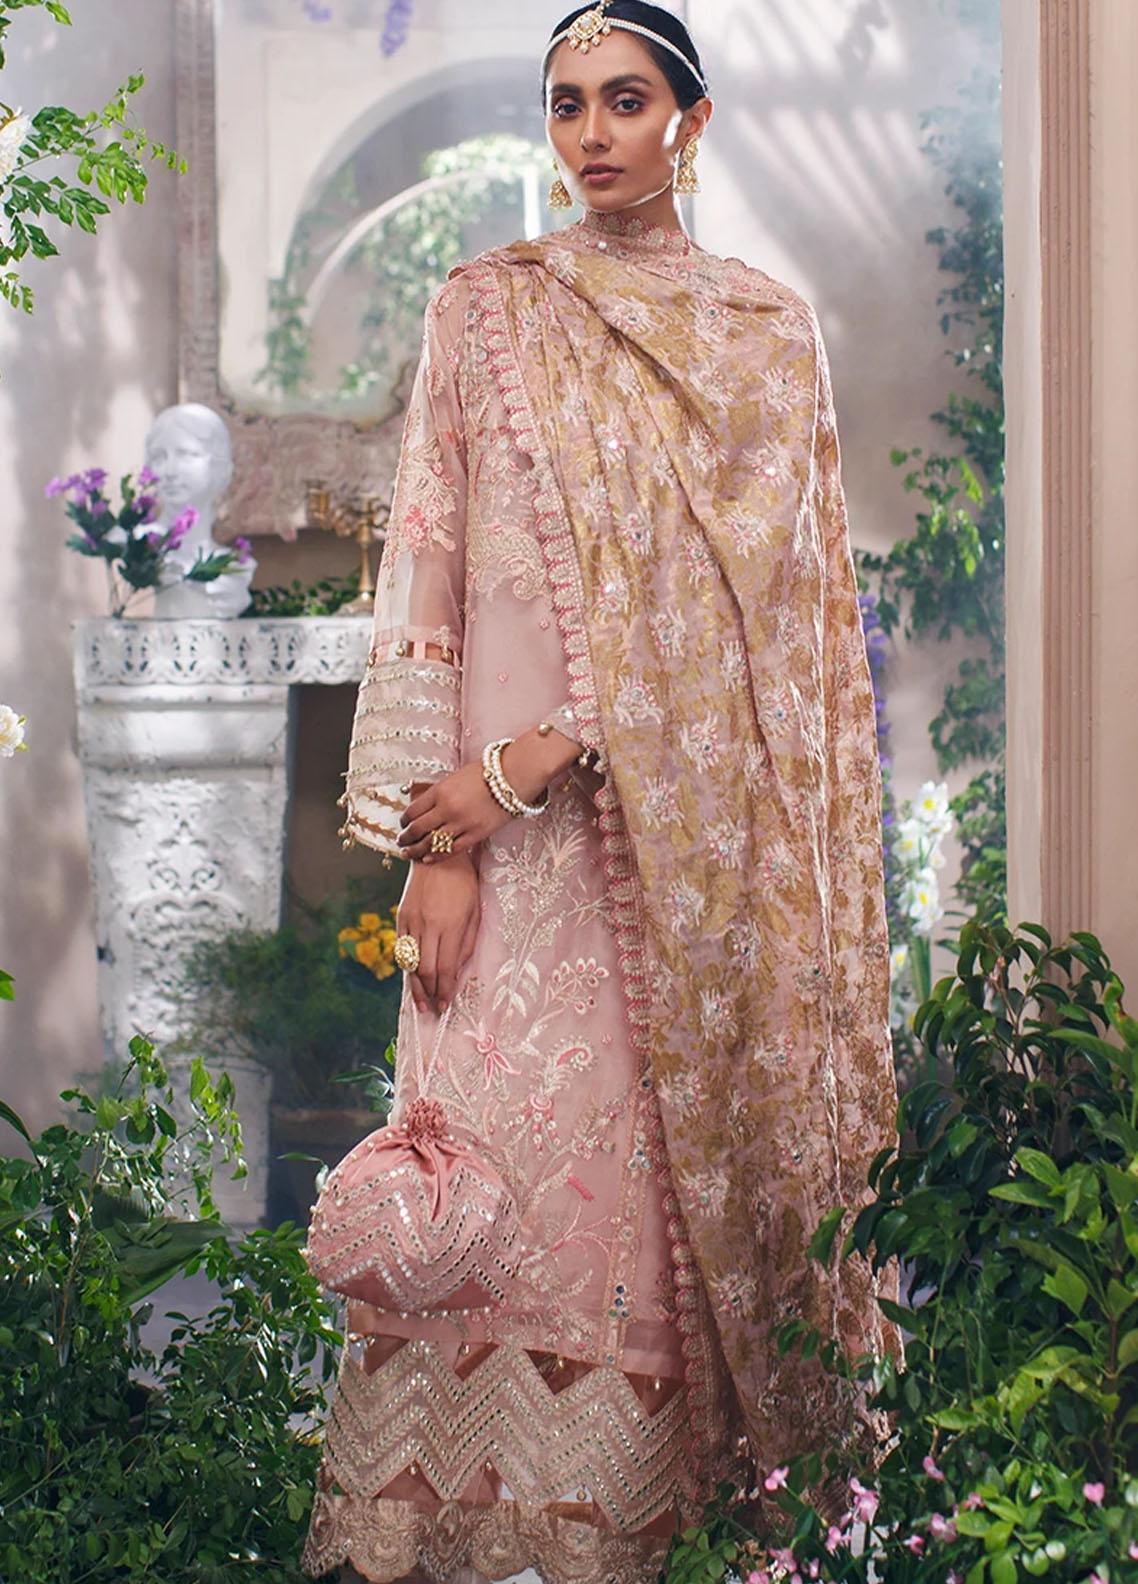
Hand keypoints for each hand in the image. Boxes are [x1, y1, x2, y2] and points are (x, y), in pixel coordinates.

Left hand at [397, 760, 513, 862]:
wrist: (512, 777)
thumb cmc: (486, 773)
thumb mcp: (455, 777)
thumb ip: (440, 792)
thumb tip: (426, 805)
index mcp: (440, 791)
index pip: (413, 811)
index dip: (404, 821)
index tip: (403, 824)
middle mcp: (447, 808)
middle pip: (418, 829)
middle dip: (406, 838)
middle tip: (401, 842)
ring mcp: (461, 823)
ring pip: (432, 843)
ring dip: (417, 850)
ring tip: (409, 853)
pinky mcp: (476, 834)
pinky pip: (452, 850)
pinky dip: (437, 856)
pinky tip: (428, 859)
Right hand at [397, 851, 479, 1012]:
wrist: (438, 854)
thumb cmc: (465, 883)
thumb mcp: (475, 910)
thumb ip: (467, 943)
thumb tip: (458, 971)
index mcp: (452, 924)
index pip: (445, 968)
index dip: (445, 990)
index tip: (447, 1005)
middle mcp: (429, 925)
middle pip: (426, 970)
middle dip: (430, 994)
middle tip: (434, 1011)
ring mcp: (412, 920)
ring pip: (410, 962)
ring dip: (415, 986)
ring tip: (420, 1004)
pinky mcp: (401, 916)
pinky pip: (402, 948)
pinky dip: (406, 966)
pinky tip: (412, 978)